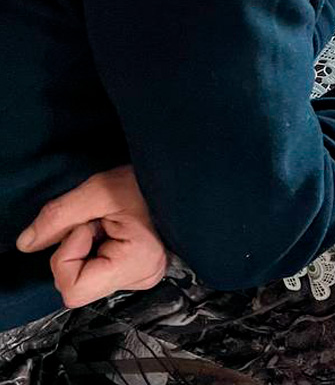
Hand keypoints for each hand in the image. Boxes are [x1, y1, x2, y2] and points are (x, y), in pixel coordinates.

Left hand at [16, 166, 166, 307]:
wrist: (181, 172)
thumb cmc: (149, 180)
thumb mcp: (100, 190)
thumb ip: (58, 217)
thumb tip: (27, 244)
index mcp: (138, 265)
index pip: (73, 288)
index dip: (68, 254)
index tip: (89, 225)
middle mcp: (142, 278)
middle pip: (78, 284)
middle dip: (78, 249)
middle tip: (102, 220)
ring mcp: (142, 276)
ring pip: (86, 278)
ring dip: (87, 248)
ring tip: (111, 222)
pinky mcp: (138, 269)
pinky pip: (98, 271)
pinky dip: (95, 249)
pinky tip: (114, 229)